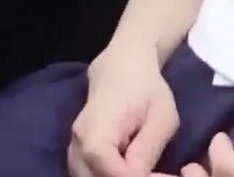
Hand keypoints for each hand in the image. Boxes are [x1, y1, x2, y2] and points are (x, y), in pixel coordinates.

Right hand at [67, 44, 180, 176]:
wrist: (122, 67)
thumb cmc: (146, 89)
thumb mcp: (161, 116)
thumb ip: (148, 149)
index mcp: (95, 134)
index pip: (111, 174)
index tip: (160, 174)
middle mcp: (76, 147)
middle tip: (153, 172)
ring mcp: (73, 152)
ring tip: (144, 170)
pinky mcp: (77, 156)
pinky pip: (88, 175)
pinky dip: (106, 176)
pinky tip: (129, 169)